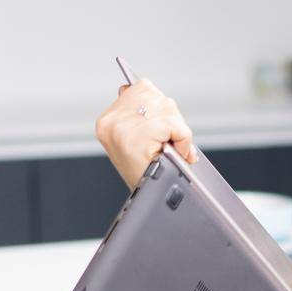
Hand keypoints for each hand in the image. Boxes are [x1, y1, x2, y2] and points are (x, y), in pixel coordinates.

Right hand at [95, 78, 197, 192]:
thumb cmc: (148, 173)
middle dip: (172, 118)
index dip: (160, 108)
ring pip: (167, 108)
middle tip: (170, 143)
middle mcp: (111, 121)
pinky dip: (184, 139)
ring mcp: (122, 128)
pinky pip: (174, 126)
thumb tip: (136, 88)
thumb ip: (139, 114)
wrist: (149, 203)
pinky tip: (178, 152)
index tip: (160, 131)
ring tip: (172, 149)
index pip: (141, 88)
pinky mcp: (137, 137)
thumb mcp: (138, 140)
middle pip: (157, 96)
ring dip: (178, 129)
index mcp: (107, 120)